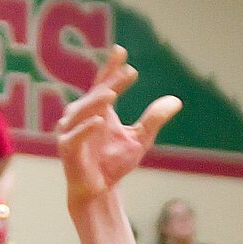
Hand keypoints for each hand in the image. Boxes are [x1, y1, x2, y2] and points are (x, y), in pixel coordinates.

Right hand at [57, 47, 181, 209]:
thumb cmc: (114, 164)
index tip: (121, 51)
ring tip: (111, 95)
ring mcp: (70, 131)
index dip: (111, 68)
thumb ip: (154, 119)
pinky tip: (99, 122)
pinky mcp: (66, 149)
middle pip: (95, 95)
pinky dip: (85, 129)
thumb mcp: (140, 139)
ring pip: (81, 111)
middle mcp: (80, 116)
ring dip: (95, 102)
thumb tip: (176, 100)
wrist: (99, 192)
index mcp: (97, 110)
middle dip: (109, 83)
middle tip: (126, 73)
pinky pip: (74, 137)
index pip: (104, 83)